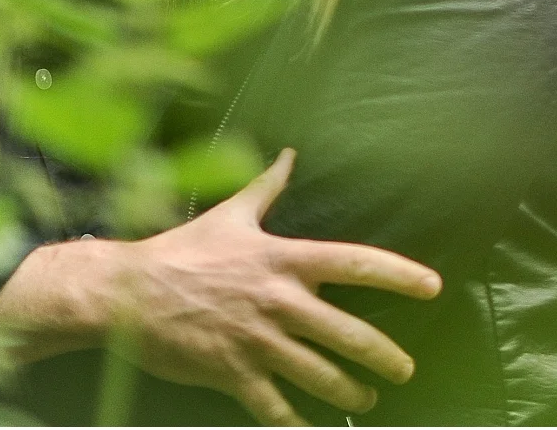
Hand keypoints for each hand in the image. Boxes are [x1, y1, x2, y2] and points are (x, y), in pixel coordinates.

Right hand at [0, 150, 440, 425]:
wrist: (123, 293)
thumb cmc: (181, 250)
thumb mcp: (231, 213)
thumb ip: (267, 185)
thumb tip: (289, 153)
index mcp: (283, 259)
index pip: (355, 263)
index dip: (399, 274)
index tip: (432, 287)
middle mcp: (278, 300)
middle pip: (347, 333)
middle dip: (382, 355)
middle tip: (404, 369)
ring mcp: (256, 340)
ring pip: (317, 375)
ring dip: (348, 392)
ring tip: (366, 400)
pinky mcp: (230, 373)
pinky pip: (273, 406)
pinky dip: (294, 422)